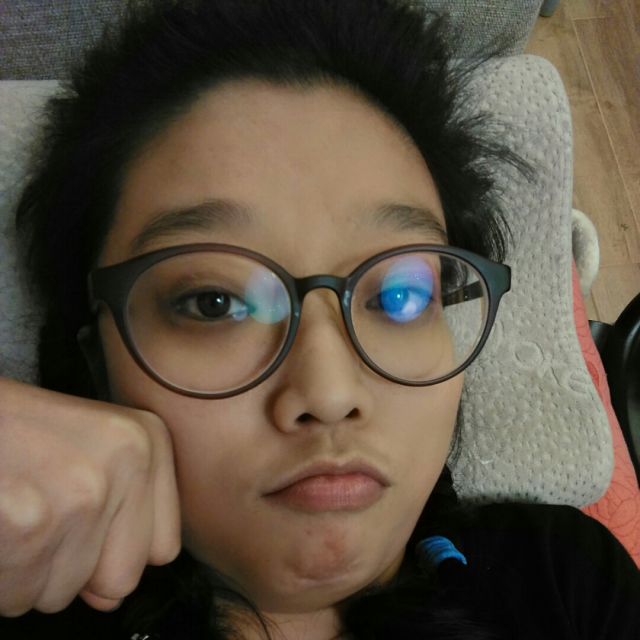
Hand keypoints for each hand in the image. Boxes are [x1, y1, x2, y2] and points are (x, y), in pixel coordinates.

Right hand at [0, 377, 180, 615]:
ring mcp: (83, 494)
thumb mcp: (91, 443)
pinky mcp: (30, 524)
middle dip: (76, 571)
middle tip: (45, 522)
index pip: (162, 547)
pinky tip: (0, 525)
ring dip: (31, 572)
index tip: (88, 529)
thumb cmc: (18, 425)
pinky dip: (1, 577)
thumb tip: (110, 597)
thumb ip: (119, 511)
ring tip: (17, 514)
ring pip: (62, 593)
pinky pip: (17, 596)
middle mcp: (128, 463)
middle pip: (120, 579)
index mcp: (149, 439)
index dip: (117, 553)